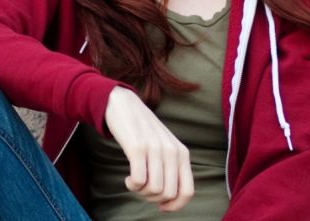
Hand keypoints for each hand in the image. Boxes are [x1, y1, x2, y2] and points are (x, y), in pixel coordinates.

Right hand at [104, 86, 193, 210]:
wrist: (122, 103)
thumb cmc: (142, 129)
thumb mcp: (164, 145)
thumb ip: (172, 166)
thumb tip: (170, 198)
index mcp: (181, 152)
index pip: (187, 191)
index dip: (175, 205)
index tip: (161, 207)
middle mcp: (171, 151)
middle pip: (168, 194)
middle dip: (153, 199)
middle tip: (143, 189)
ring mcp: (154, 148)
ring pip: (154, 189)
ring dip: (141, 192)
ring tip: (134, 182)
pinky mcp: (136, 147)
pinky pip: (139, 180)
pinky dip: (132, 185)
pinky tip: (128, 179)